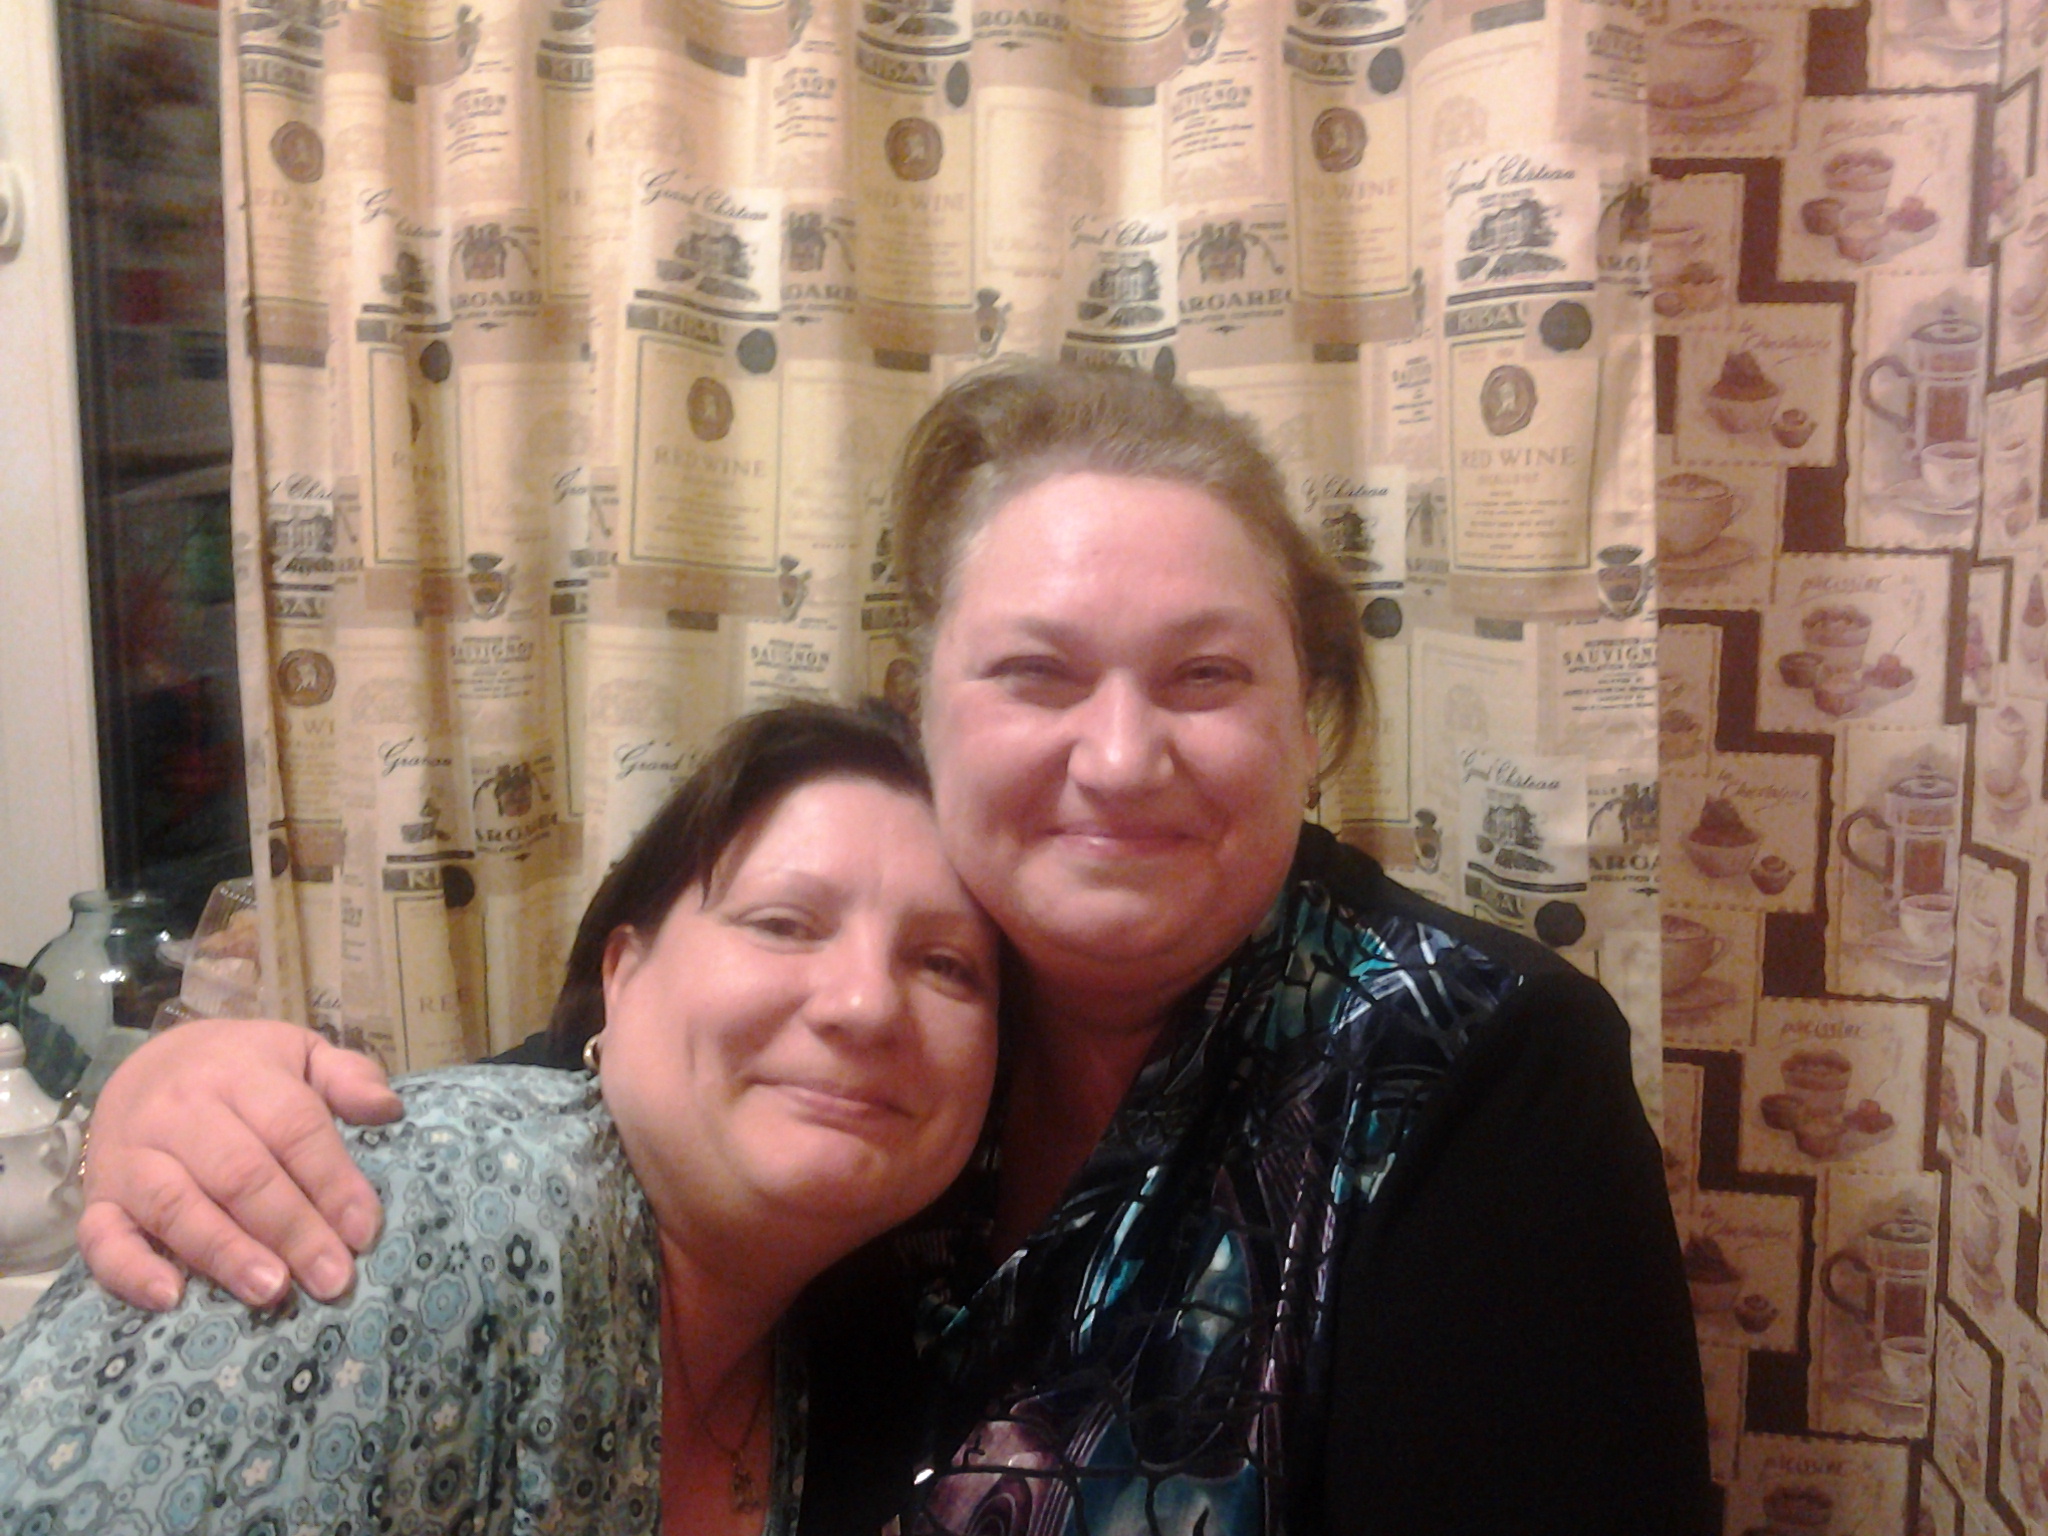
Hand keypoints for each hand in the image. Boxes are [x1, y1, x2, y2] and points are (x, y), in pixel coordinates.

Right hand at [76, 1019, 403, 1309]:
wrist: (148, 1064)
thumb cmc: (243, 1071)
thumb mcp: (300, 1054)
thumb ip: (348, 1076)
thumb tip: (389, 1109)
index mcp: (240, 1073)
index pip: (293, 1127)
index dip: (331, 1180)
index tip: (364, 1231)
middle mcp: (180, 1112)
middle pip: (240, 1173)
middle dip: (292, 1229)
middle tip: (332, 1277)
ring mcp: (132, 1156)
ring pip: (177, 1206)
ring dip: (226, 1252)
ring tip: (272, 1290)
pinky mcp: (98, 1196)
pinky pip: (102, 1238)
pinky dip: (131, 1271)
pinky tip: (170, 1298)